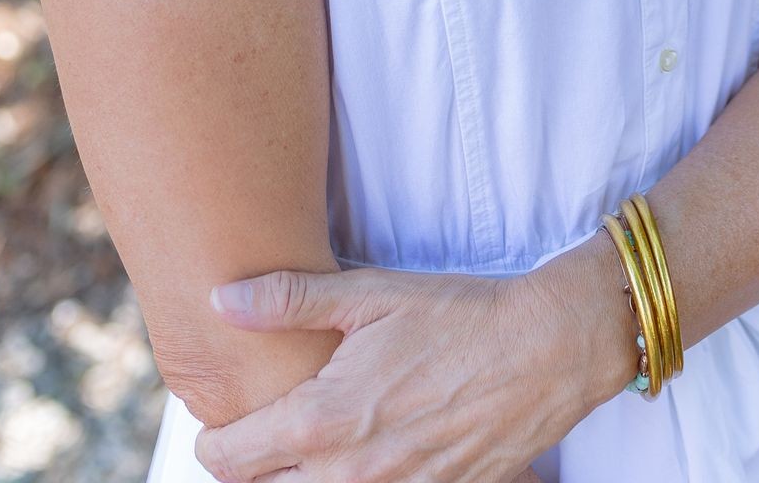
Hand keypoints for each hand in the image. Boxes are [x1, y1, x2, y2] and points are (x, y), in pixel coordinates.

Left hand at [192, 264, 565, 481]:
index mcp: (323, 419)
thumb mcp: (370, 294)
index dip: (215, 438)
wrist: (543, 352)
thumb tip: (222, 299)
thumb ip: (288, 300)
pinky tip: (370, 454)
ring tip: (318, 441)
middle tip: (269, 430)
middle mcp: (350, 474)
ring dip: (304, 479)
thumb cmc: (457, 317)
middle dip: (254, 468)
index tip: (225, 419)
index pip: (229, 459)